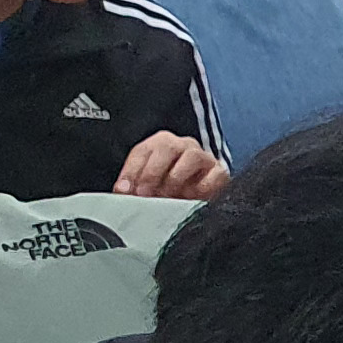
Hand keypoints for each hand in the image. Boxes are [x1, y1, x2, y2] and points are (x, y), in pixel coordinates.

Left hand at [113, 130, 230, 200]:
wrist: (202, 195)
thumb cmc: (170, 189)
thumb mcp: (149, 185)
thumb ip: (135, 185)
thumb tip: (122, 193)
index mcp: (160, 144)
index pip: (142, 151)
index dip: (131, 170)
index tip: (124, 190)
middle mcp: (183, 146)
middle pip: (167, 148)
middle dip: (152, 173)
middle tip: (145, 194)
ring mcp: (204, 157)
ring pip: (192, 157)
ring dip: (176, 178)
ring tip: (168, 197)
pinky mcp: (221, 172)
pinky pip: (215, 175)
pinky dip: (202, 188)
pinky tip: (192, 199)